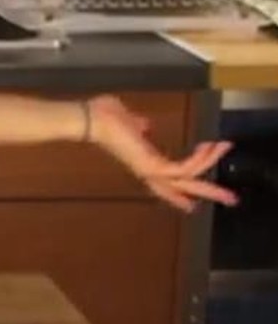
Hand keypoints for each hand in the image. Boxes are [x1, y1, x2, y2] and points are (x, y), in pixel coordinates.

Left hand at [86, 95, 235, 212]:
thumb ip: (139, 125)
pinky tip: (211, 145)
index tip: (192, 205)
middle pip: (182, 188)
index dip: (178, 194)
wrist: (91, 120)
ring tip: (226, 146)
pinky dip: (200, 157)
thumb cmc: (105, 118)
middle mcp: (147, 170)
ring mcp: (150, 169)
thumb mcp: (128, 121)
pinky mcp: (153, 165)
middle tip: (232, 199)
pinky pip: (184, 167)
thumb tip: (145, 124)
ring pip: (188, 177)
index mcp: (142, 161)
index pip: (163, 183)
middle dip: (208, 192)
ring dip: (210, 162)